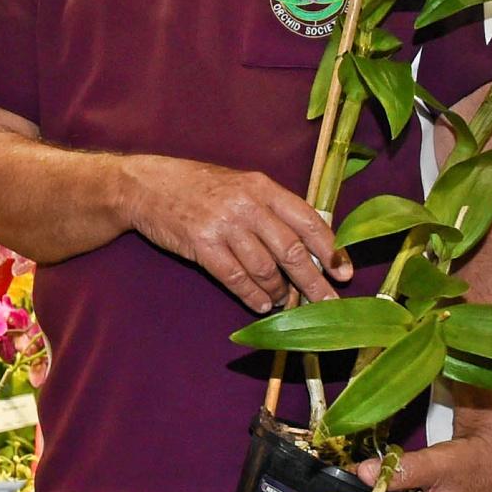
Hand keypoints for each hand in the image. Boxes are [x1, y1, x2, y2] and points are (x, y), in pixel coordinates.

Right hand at [120, 154, 350, 310]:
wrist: (146, 186)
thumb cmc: (199, 187)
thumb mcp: (241, 186)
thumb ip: (272, 211)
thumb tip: (308, 251)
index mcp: (262, 187)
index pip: (308, 220)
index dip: (330, 250)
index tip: (344, 274)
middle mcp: (246, 205)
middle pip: (291, 251)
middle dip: (313, 283)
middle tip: (328, 305)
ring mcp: (223, 225)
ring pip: (265, 269)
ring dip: (278, 293)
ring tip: (282, 303)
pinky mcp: (201, 245)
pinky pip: (236, 279)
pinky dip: (252, 296)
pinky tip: (260, 304)